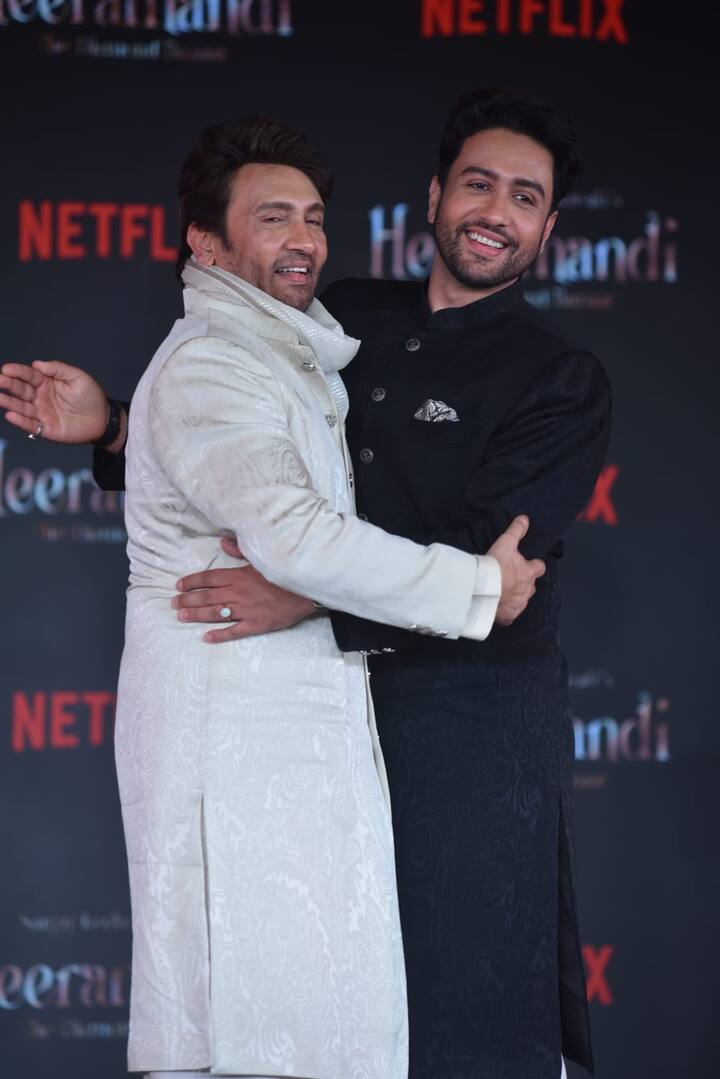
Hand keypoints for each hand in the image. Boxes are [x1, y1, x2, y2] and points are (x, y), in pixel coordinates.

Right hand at [0, 361, 109, 442]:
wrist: (103, 419)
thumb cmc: (91, 397)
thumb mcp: (78, 377)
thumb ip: (58, 369)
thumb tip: (37, 364)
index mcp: (47, 382)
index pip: (29, 375)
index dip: (18, 372)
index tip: (6, 369)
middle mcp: (40, 397)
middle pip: (21, 390)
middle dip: (9, 385)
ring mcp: (42, 413)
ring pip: (22, 407)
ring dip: (9, 402)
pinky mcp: (46, 428)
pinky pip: (31, 425)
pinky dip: (21, 421)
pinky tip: (11, 415)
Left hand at [173, 541, 315, 642]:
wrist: (307, 589)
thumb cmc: (285, 571)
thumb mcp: (262, 557)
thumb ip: (240, 550)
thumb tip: (222, 542)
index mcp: (238, 575)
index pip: (209, 578)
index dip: (192, 582)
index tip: (178, 585)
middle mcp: (237, 593)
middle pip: (207, 596)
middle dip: (188, 599)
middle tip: (172, 603)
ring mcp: (246, 610)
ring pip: (215, 613)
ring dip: (196, 615)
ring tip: (181, 616)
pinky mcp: (256, 624)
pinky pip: (234, 631)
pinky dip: (219, 635)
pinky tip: (206, 637)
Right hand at [487, 515, 545, 625]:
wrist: (483, 590)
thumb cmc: (496, 566)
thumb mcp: (506, 543)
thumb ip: (516, 530)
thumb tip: (525, 518)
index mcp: (530, 573)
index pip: (540, 567)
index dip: (534, 565)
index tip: (528, 564)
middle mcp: (528, 590)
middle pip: (530, 585)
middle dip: (523, 582)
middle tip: (509, 577)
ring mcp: (519, 604)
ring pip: (521, 599)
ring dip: (514, 595)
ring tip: (501, 591)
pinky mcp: (509, 616)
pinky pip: (510, 614)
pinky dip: (505, 610)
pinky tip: (497, 606)